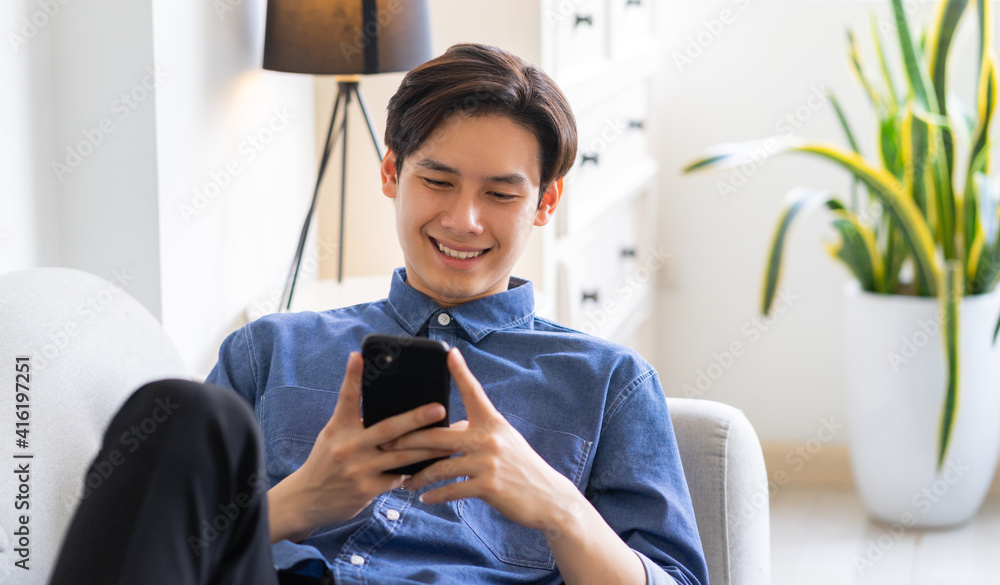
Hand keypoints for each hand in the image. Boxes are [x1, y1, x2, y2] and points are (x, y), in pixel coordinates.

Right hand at [268, 351, 455, 541]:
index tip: (359, 356)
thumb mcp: (333, 436)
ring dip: (428, 449)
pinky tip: (431, 468)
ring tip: (449, 443)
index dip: (352, 376)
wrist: (306, 500)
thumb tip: (384, 404)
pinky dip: (414, 472)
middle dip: (416, 418)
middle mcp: (348, 446)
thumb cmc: (326, 461)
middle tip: (439, 409)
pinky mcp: (366, 489)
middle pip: (387, 428)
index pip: (346, 397)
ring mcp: (358, 469)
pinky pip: (397, 478)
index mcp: (339, 428)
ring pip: (402, 456)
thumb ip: (355, 422)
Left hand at [384, 348, 579, 531]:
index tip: (449, 353)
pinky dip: (435, 494)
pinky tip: (424, 497)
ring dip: (419, 476)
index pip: (474, 392)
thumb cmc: (521, 466)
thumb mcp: (503, 441)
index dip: (461, 372)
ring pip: (440, 466)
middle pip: (438, 435)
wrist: (546, 496)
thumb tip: (447, 430)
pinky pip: (452, 489)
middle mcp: (489, 438)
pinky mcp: (488, 486)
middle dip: (408, 441)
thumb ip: (476, 433)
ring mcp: (488, 462)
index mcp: (492, 422)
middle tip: (386, 443)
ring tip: (405, 481)